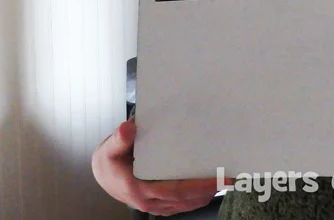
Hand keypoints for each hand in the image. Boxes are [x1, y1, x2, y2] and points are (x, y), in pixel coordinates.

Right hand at [91, 118, 221, 216]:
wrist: (102, 175)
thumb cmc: (109, 161)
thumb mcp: (110, 148)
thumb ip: (119, 139)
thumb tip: (129, 128)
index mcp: (139, 189)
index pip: (175, 190)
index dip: (198, 186)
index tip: (217, 178)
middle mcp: (149, 201)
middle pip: (185, 199)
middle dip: (210, 189)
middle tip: (231, 178)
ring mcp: (154, 205)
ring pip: (185, 204)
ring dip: (206, 195)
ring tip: (227, 182)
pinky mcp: (158, 204)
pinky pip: (181, 204)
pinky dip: (197, 198)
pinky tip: (210, 190)